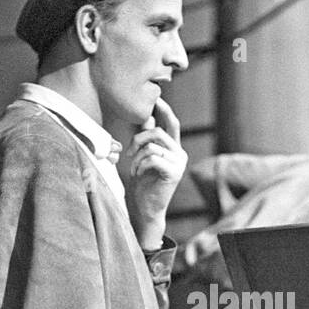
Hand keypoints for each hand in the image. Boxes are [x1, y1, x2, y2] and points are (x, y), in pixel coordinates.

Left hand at [123, 97, 187, 245]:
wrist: (146, 209)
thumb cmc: (143, 184)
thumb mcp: (143, 157)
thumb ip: (147, 139)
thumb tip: (148, 117)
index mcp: (174, 148)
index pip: (172, 124)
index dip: (165, 110)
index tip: (157, 100)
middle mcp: (180, 154)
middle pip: (159, 132)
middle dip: (139, 138)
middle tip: (128, 151)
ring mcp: (179, 164)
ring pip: (154, 145)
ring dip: (137, 155)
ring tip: (133, 167)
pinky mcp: (173, 173)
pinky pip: (153, 157)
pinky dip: (141, 164)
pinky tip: (138, 174)